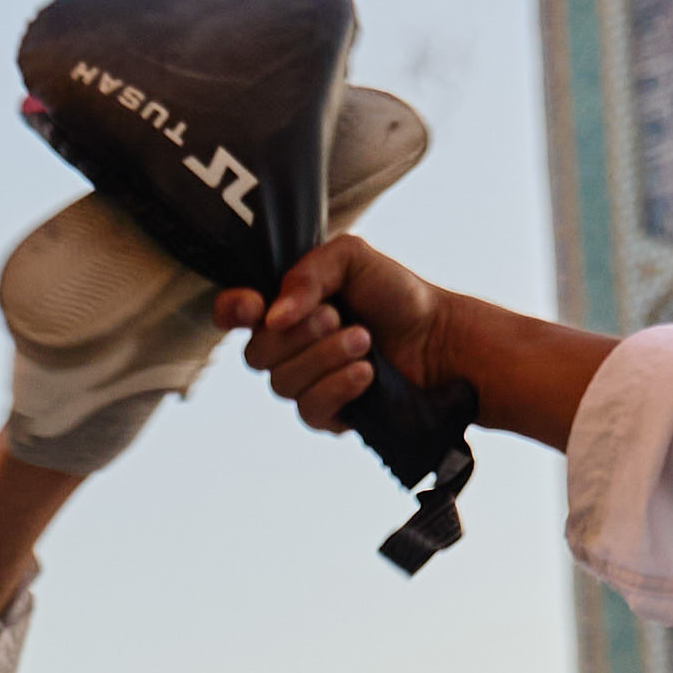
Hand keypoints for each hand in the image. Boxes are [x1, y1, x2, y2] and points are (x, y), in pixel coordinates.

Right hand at [219, 235, 439, 432]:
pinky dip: (337, 386)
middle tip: (338, 316)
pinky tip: (365, 373)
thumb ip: (306, 273)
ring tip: (365, 340)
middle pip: (255, 354)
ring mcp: (306, 383)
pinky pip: (309, 409)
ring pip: (282, 383)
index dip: (232, 311)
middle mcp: (288, 347)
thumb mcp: (351, 258)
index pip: (233, 313)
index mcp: (285, 306)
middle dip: (298, 334)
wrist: (440, 336)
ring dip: (325, 357)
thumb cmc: (397, 294)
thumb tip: (272, 315)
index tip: (255, 306)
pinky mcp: (328, 415)